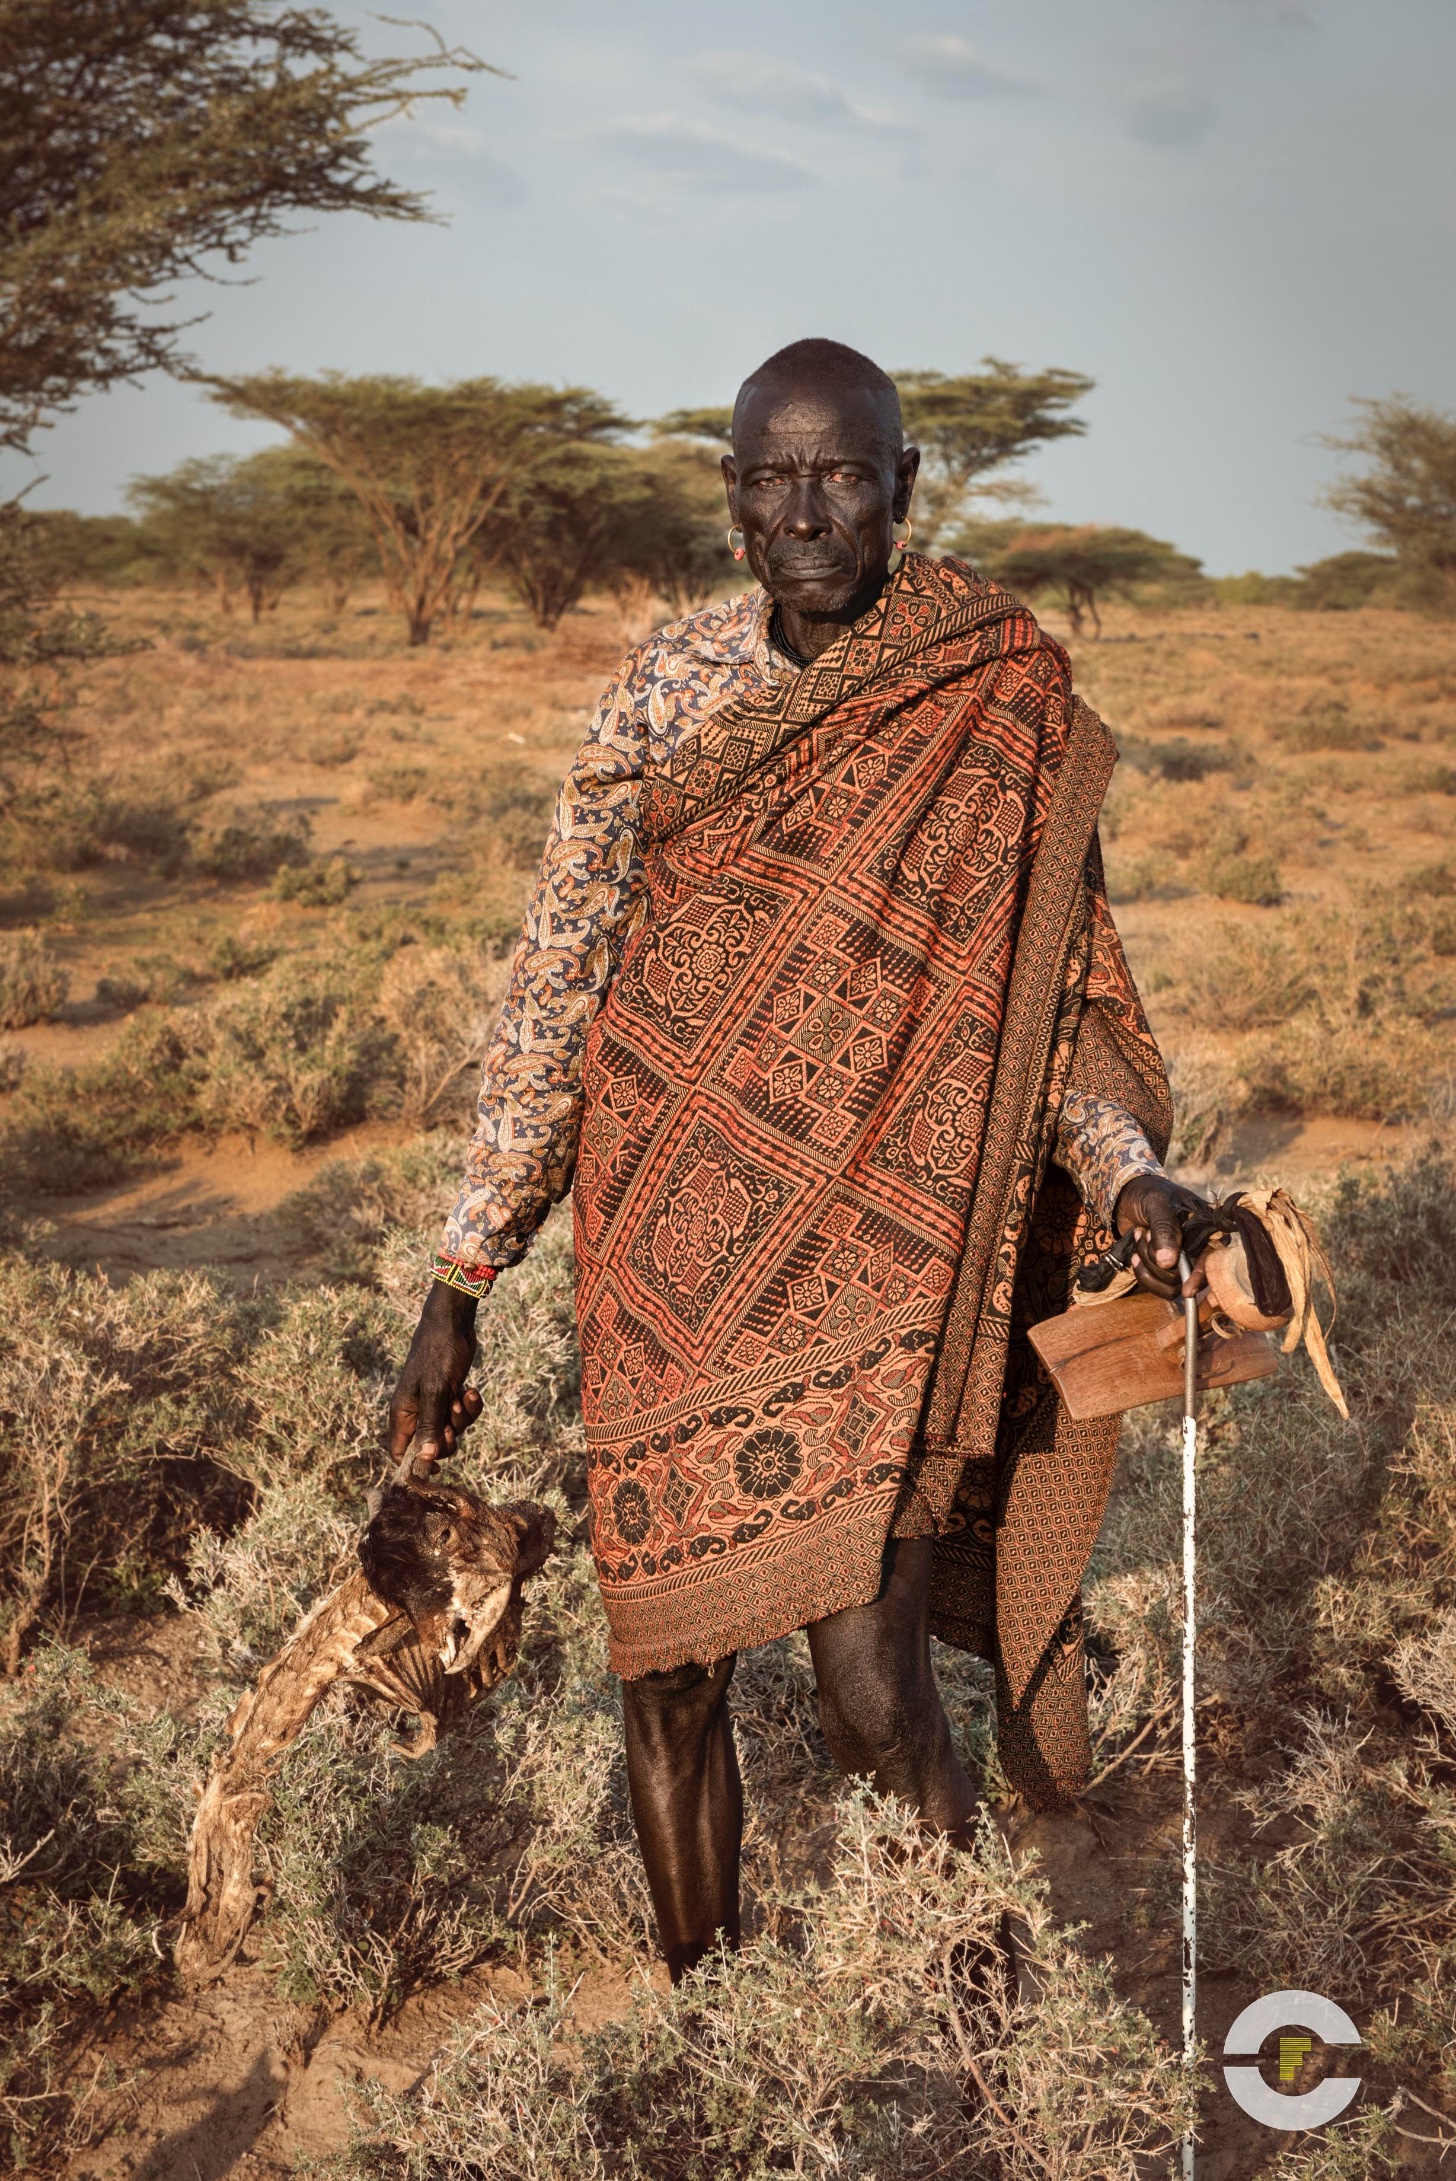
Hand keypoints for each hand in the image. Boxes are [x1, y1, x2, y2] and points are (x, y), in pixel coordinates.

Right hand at [387, 1281, 483, 1479]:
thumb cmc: (439, 1353)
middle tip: (452, 1421)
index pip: (401, 1452)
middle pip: (431, 1446)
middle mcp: (417, 1411)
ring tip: (462, 1396)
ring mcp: (435, 1403)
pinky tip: (471, 1389)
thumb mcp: (436, 1390)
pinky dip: (470, 1406)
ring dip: (462, 1419)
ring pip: (451, 1430)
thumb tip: (425, 1459)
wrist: (454, 1324)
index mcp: (403, 1413)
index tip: (437, 1468)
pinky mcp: (452, 1395)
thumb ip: (430, 1425)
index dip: (416, 1465)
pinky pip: (463, 1415)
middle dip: (447, 1438)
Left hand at [1113, 1174, 1206, 1300]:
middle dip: (1157, 1260)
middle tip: (1145, 1233)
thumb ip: (1164, 1230)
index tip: (1187, 1289)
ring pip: (1171, 1284)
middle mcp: (1196, 1248)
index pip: (1211, 1258)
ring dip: (1149, 1266)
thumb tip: (1168, 1263)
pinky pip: (1157, 1285)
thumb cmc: (1146, 1193)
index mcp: (1205, 1229)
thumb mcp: (1156, 1204)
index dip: (1201, 1275)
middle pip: (1186, 1276)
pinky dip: (1142, 1273)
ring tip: (1139, 1237)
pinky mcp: (1163, 1268)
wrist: (1126, 1196)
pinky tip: (1134, 1255)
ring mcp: (1180, 1260)